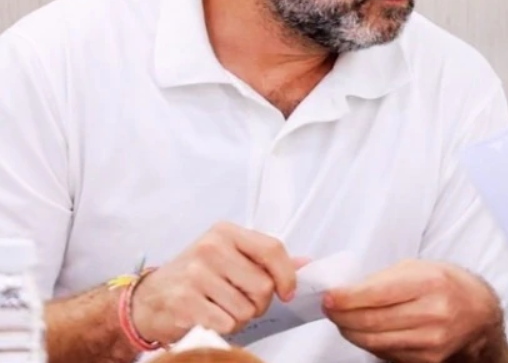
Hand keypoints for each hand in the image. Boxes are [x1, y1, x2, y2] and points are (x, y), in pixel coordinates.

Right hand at [131, 222, 300, 344]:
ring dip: (240, 318)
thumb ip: (266, 261)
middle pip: (263, 286)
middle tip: (241, 302)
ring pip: (246, 309)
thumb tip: (307, 263)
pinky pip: (226, 323)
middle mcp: (210, 248)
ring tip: (221, 309)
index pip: (272, 249)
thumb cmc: (193, 277)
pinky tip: (210, 318)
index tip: (287, 291)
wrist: (147, 300)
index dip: (287, 275)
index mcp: (225, 233)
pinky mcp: (185, 301)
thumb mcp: (229, 258)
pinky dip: (224, 328)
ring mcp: (195, 274)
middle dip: (259, 303)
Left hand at [323, 260, 507, 362]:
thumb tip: (349, 290)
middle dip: (342, 316)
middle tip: (330, 308)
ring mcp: (430, 341)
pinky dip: (369, 343)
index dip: (346, 298)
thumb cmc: (450, 286)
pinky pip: (385, 353)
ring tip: (343, 320)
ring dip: (350, 331)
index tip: (330, 296)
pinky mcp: (426, 360)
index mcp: (431, 283)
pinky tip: (365, 332)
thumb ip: (385, 278)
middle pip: (370, 321)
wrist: (480, 316)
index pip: (376, 294)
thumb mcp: (422, 268)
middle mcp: (433, 314)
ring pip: (373, 341)